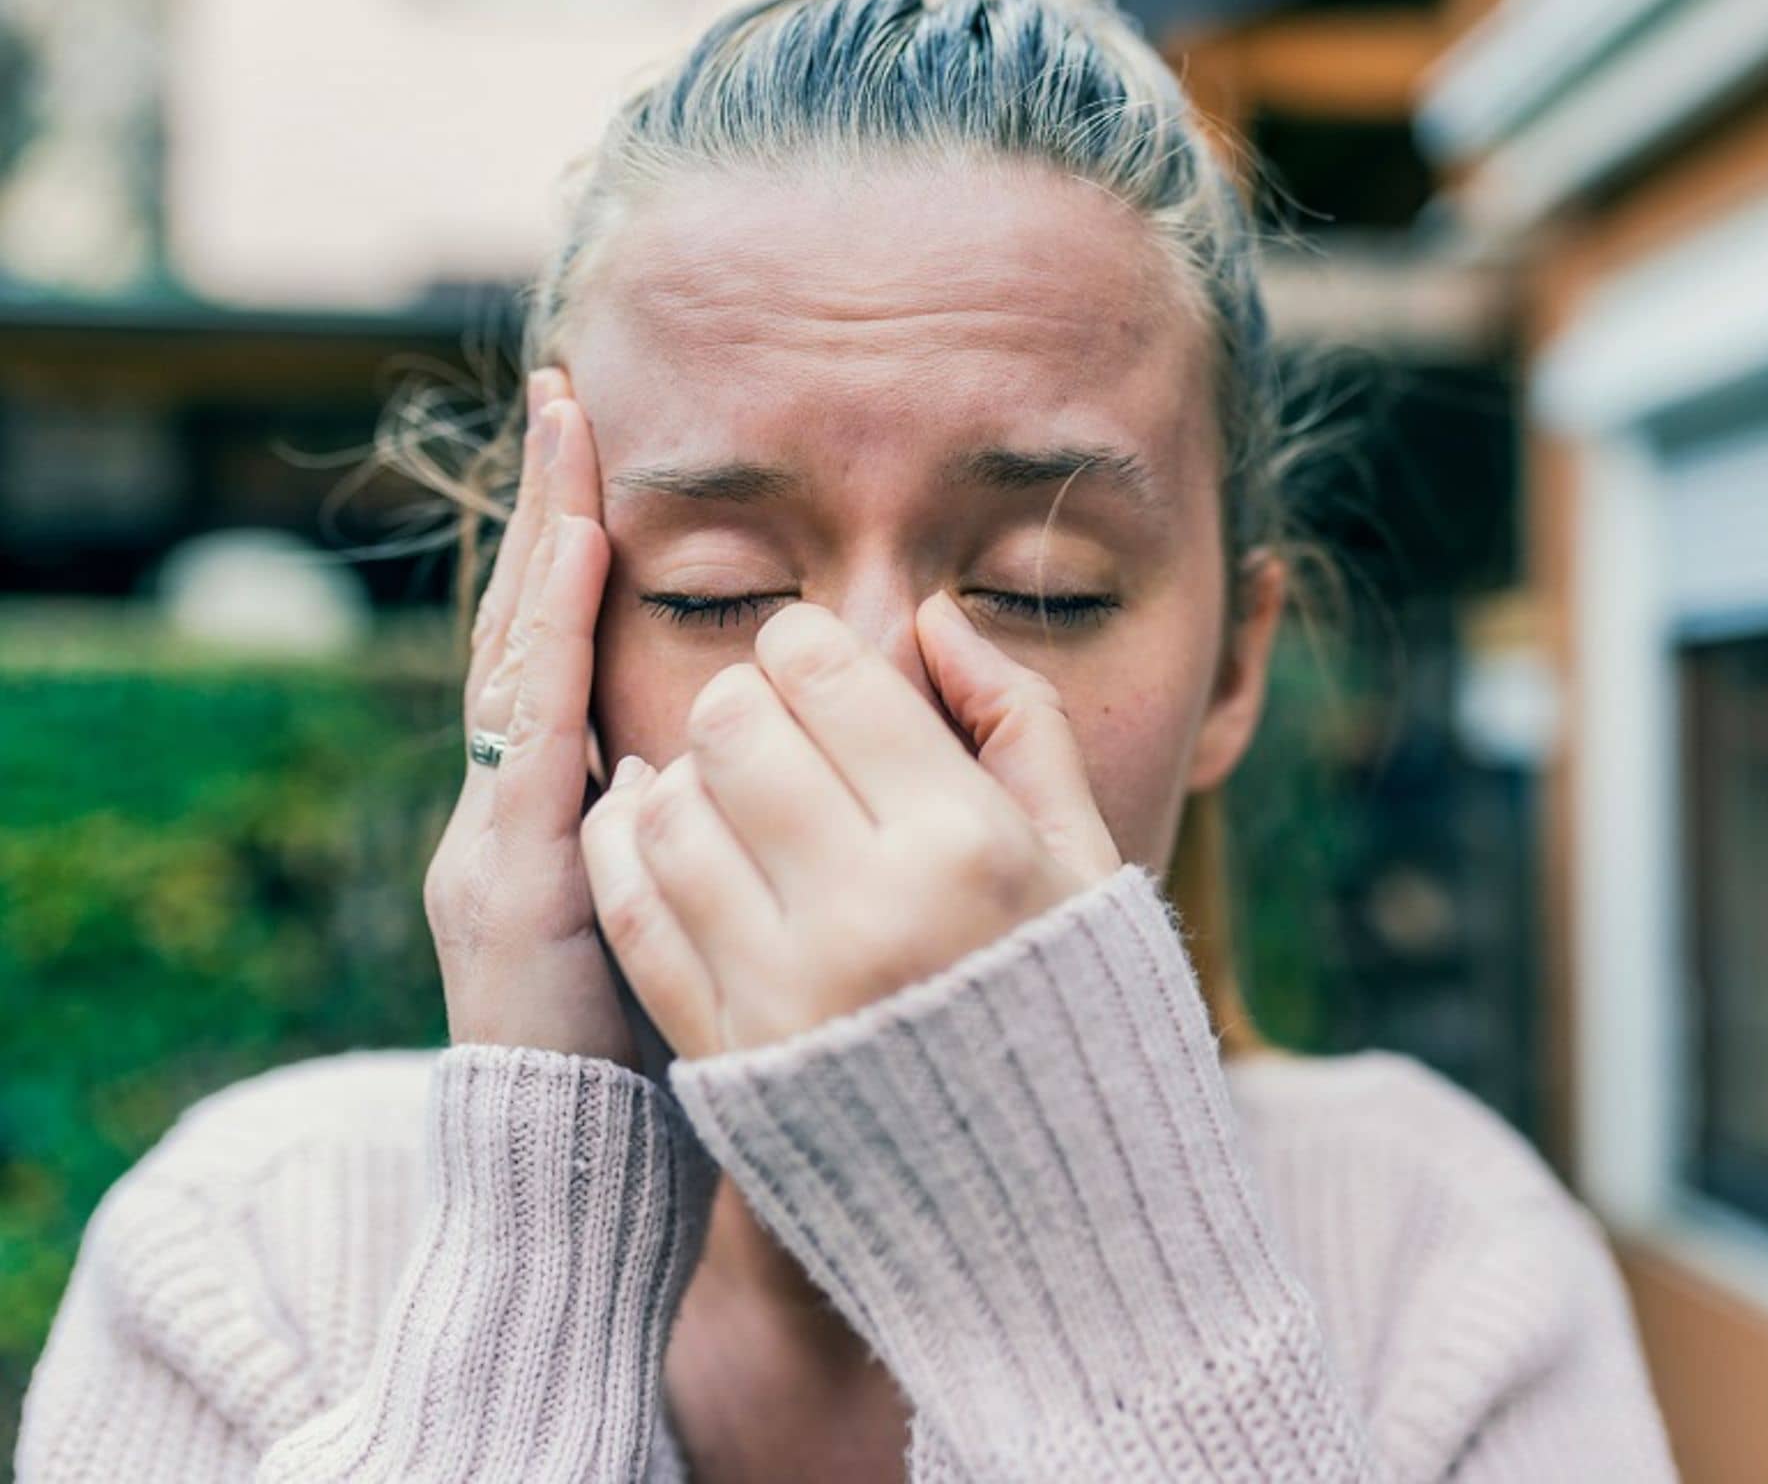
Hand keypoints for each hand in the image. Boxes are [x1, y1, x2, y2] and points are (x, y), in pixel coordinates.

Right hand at [422, 369, 637, 1066]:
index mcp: (550, 811)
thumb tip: (694, 758)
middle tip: (564, 396)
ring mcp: (493, 835)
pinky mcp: (504, 875)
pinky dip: (549, 636)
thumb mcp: (671, 909)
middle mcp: (507, 806)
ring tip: (568, 433)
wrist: (579, 1172)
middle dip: (545, 509)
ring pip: (513, 655)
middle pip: (519, 626)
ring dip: (542, 538)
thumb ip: (672, 829)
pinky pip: (531, 731)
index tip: (597, 457)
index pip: (553, 653)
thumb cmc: (649, 1051)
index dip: (571, 554)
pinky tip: (576, 553)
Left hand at [578, 596, 1124, 1057]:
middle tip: (769, 722)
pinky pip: (635, 909)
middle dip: (743, 701)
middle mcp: (866, 912)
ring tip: (729, 788)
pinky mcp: (725, 1052)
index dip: (806, 644)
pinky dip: (631, 848)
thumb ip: (1020, 721)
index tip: (818, 664)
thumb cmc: (1074, 1003)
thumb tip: (931, 619)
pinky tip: (668, 834)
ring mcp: (784, 990)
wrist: (1041, 1203)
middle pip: (732, 728)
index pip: (823, 674)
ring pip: (667, 812)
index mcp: (964, 845)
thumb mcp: (1082, 854)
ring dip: (684, 775)